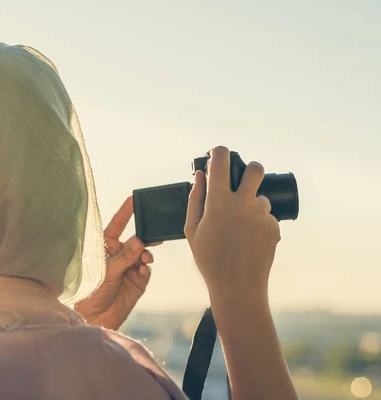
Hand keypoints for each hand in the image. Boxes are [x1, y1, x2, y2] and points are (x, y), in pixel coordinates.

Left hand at [74, 197, 158, 329]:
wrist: (96, 317)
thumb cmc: (90, 291)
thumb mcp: (105, 272)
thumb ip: (123, 257)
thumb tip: (138, 241)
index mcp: (105, 247)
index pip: (116, 226)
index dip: (125, 212)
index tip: (134, 198)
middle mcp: (118, 254)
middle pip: (135, 238)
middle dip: (145, 235)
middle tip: (155, 233)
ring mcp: (129, 267)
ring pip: (144, 253)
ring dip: (146, 254)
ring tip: (145, 260)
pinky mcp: (139, 280)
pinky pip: (146, 269)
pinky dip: (146, 269)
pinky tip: (142, 272)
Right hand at [184, 146, 296, 399]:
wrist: (238, 287)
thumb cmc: (209, 259)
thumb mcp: (192, 230)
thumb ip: (195, 199)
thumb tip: (199, 174)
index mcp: (218, 203)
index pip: (221, 161)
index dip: (219, 152)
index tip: (218, 154)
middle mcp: (242, 204)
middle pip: (255, 169)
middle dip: (249, 169)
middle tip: (243, 179)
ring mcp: (261, 215)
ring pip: (260, 196)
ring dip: (251, 203)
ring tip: (240, 227)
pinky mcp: (274, 227)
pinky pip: (266, 215)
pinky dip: (258, 222)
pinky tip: (248, 240)